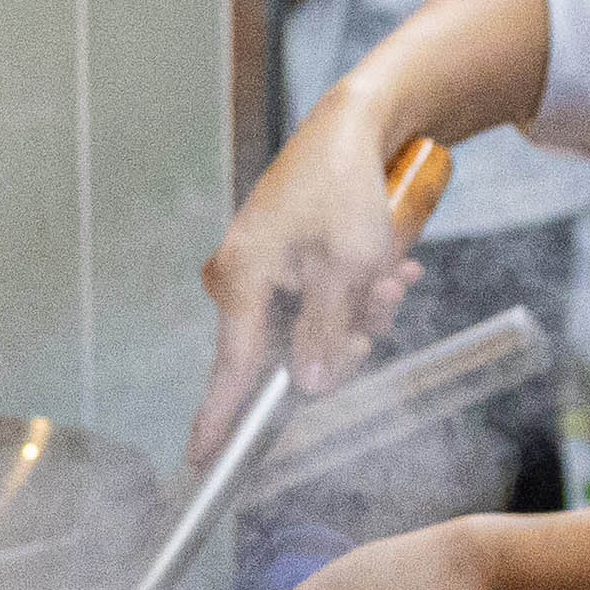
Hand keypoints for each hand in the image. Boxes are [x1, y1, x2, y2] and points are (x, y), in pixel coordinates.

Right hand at [195, 94, 429, 456]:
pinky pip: (316, 303)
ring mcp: (258, 271)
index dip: (219, 423)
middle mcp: (238, 280)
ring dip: (359, 311)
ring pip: (312, 329)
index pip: (231, 371)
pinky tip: (385, 265)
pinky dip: (353, 291)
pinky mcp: (281, 262)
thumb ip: (326, 333)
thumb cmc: (348, 186)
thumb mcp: (350, 267)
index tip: (200, 465)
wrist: (355, 125)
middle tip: (381, 298)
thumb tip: (307, 387)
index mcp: (242, 281)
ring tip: (389, 270)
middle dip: (345, 337)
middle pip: (287, 354)